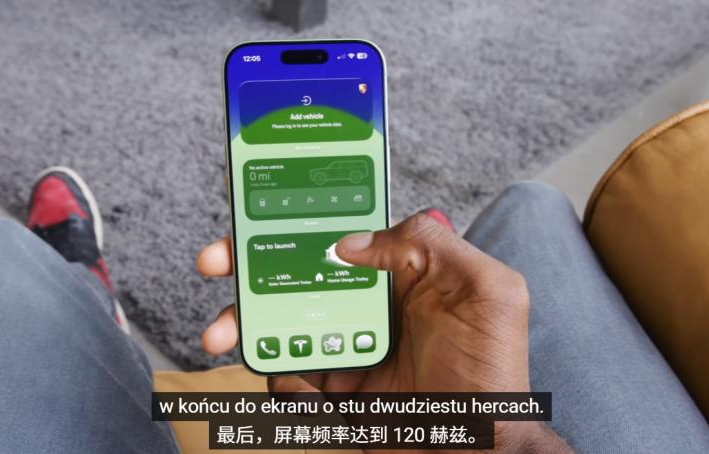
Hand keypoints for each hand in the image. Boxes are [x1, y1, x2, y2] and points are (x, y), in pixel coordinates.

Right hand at [197, 214, 570, 451]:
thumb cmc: (493, 373)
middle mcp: (370, 308)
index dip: (299, 219)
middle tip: (215, 263)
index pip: (342, 235)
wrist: (481, 451)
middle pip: (298, 276)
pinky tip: (285, 377)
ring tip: (219, 333)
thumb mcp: (487, 291)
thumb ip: (428, 247)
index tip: (256, 210)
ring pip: (282, 327)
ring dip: (243, 324)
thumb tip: (350, 242)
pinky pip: (290, 381)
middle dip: (249, 266)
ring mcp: (349, 350)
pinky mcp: (336, 394)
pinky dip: (277, 378)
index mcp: (402, 275)